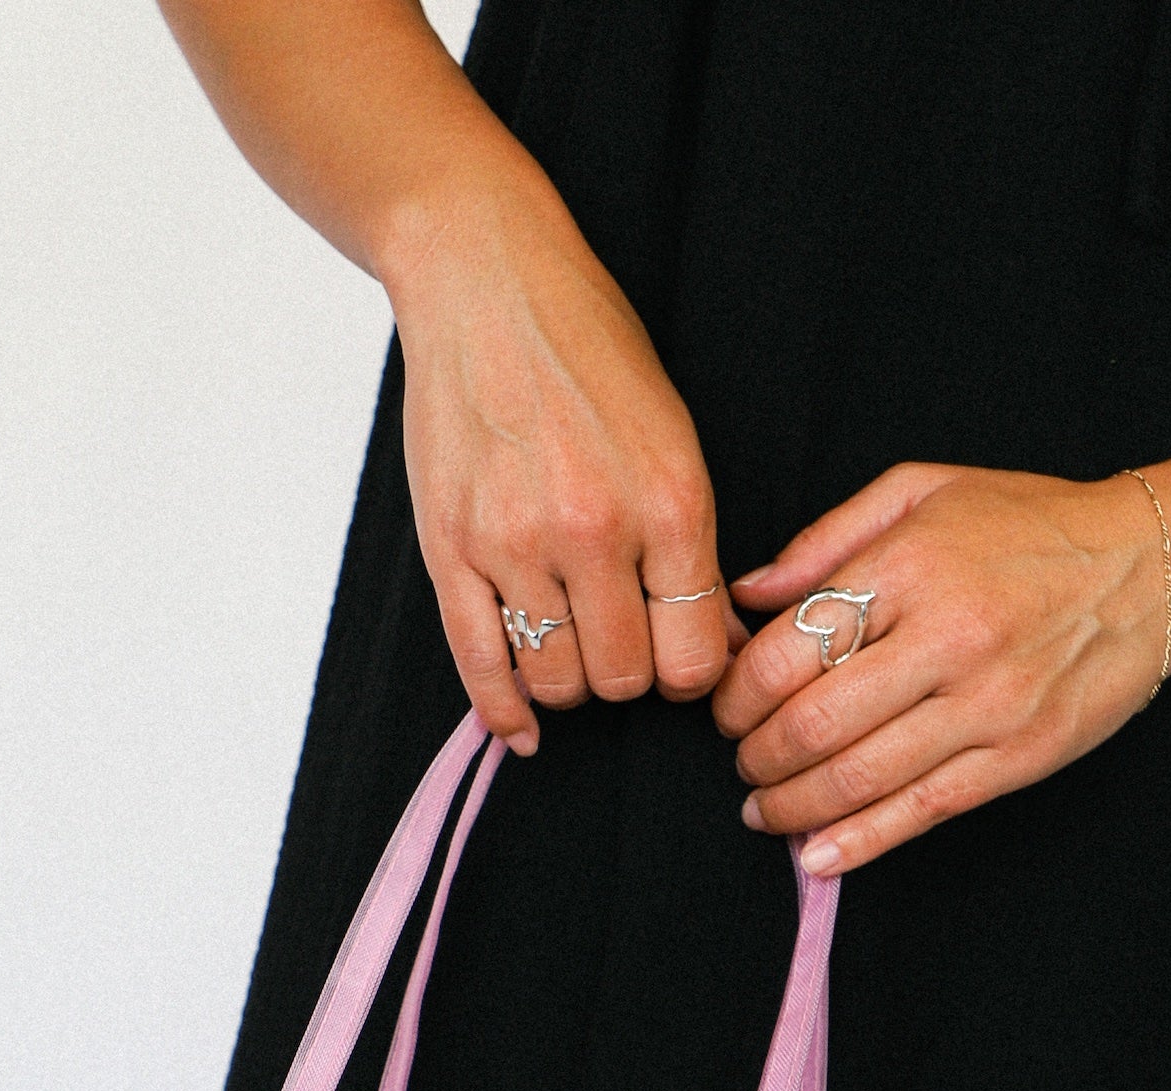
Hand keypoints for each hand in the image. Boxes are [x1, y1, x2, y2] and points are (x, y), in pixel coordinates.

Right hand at [387, 184, 744, 752]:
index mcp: (669, 503)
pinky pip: (480, 666)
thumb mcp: (673, 438)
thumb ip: (694, 549)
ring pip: (556, 682)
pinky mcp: (450, 548)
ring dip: (569, 681)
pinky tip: (521, 729)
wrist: (486, 281)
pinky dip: (503, 713)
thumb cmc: (591, 352)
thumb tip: (720, 645)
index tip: (677, 655)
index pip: (694, 657)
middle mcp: (594, 530)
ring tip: (571, 641)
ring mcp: (515, 543)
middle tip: (622, 642)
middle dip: (628, 675)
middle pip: (623, 681)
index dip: (691, 673)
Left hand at [712, 465, 1169, 871]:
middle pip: (814, 722)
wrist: (1156, 566)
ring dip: (792, 806)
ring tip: (764, 809)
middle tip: (743, 761)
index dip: (738, 693)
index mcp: (913, 566)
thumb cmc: (1031, 524)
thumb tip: (748, 594)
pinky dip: (857, 842)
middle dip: (757, 756)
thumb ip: (828, 539)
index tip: (727, 707)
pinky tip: (815, 855)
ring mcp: (987, 706)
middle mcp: (949, 639)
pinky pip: (920, 812)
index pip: (789, 650)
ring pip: (858, 778)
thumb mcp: (926, 490)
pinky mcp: (1018, 757)